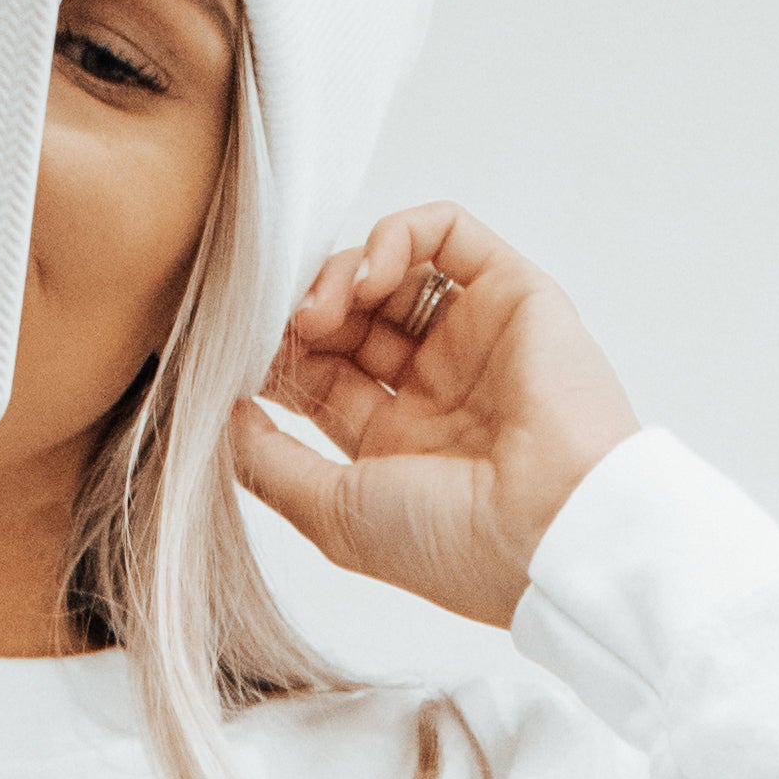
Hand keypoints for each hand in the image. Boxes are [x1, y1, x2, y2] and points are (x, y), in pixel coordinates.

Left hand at [228, 206, 639, 632]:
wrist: (551, 531)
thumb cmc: (453, 544)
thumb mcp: (333, 515)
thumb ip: (270, 466)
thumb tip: (226, 415)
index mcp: (395, 446)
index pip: (320, 375)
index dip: (278, 356)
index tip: (244, 359)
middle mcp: (434, 389)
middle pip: (349, 318)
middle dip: (304, 314)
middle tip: (282, 328)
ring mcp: (473, 339)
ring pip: (390, 271)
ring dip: (340, 274)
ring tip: (324, 309)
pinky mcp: (512, 295)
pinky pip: (448, 234)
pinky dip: (397, 236)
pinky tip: (370, 276)